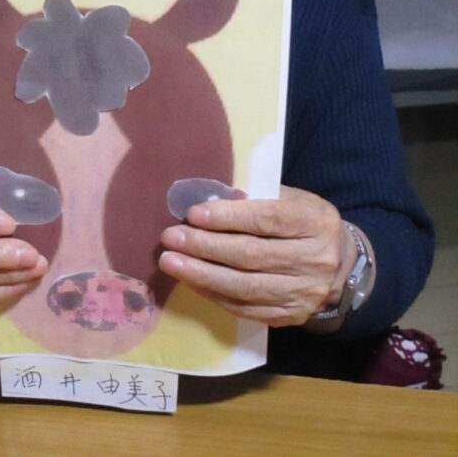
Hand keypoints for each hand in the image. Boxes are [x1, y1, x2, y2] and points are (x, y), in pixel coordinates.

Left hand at [158, 185, 356, 326]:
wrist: (344, 268)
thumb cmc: (306, 224)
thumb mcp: (293, 200)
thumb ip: (257, 199)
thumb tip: (210, 199)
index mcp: (315, 222)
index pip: (267, 219)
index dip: (227, 217)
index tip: (193, 214)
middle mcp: (314, 260)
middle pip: (252, 255)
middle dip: (205, 247)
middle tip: (170, 238)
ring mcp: (304, 293)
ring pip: (246, 287)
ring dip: (202, 275)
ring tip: (170, 262)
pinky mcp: (290, 316)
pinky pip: (246, 308)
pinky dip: (214, 294)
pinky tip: (192, 281)